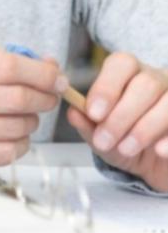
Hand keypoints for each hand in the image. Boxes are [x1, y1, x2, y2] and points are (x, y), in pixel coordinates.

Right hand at [0, 47, 63, 176]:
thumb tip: (50, 67)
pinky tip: (11, 135)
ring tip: (23, 116)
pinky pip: (8, 152)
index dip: (41, 73)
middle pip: (17, 98)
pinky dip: (20, 143)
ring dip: (31, 121)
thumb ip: (2, 61)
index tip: (55, 78)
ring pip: (17, 127)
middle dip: (44, 98)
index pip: (8, 67)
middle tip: (48, 97)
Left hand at [62, 52, 167, 190]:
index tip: (93, 113)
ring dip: (144, 127)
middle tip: (105, 140)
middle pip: (146, 83)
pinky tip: (158, 151)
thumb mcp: (101, 138)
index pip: (121, 64)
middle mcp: (159, 80)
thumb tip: (74, 112)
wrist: (154, 168)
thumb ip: (88, 125)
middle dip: (122, 114)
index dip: (106, 87)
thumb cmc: (124, 144)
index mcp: (130, 76)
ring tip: (126, 149)